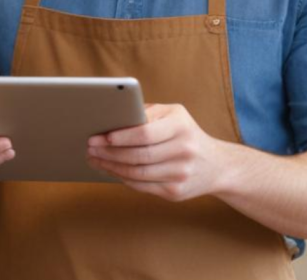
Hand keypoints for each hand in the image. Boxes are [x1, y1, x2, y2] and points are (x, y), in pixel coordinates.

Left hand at [86, 104, 223, 201]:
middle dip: (109, 153)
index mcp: (181, 126)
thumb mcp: (173, 115)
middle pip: (138, 155)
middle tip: (90, 148)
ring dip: (111, 167)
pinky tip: (110, 170)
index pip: (145, 133)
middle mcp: (184, 150)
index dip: (120, 136)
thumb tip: (112, 117)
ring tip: (94, 159)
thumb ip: (146, 114)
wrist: (216, 165)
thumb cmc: (185, 133)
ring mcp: (181, 174)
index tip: (101, 136)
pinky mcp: (176, 192)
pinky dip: (122, 178)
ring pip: (137, 174)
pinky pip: (142, 186)